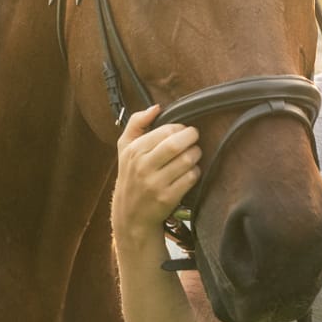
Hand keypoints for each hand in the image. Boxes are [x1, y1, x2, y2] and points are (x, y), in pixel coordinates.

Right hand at [112, 106, 200, 246]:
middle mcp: (143, 166)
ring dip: (196, 155)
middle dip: (192, 138)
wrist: (131, 214)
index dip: (180, 128)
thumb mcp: (125, 148)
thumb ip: (136, 123)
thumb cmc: (131, 175)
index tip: (183, 131)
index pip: (165, 131)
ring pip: (186, 160)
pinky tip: (191, 172)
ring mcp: (155, 183)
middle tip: (195, 138)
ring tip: (194, 154)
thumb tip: (155, 107)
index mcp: (134, 151)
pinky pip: (190, 178)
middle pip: (176, 144)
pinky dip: (195, 172)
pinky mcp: (167, 198)